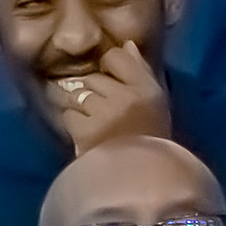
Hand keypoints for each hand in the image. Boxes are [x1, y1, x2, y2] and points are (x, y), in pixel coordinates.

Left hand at [44, 38, 172, 154]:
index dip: (110, 66)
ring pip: (78, 95)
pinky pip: (69, 115)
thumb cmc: (151, 139)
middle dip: (94, 91)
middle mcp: (124, 95)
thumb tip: (126, 45)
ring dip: (80, 108)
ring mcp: (103, 112)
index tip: (111, 80)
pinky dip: (73, 124)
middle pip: (94, 78)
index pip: (117, 57)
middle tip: (100, 108)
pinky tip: (83, 134)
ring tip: (91, 122)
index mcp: (146, 87)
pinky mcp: (85, 130)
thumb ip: (140, 71)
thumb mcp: (155, 102)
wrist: (138, 180)